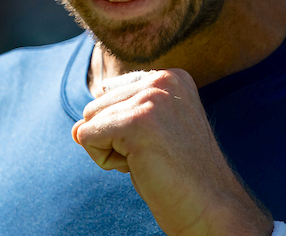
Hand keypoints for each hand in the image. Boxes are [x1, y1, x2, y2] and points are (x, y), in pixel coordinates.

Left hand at [71, 69, 272, 235]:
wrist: (209, 207)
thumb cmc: (179, 177)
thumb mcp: (150, 135)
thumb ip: (115, 119)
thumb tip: (75, 130)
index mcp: (171, 77)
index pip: (111, 95)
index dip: (125, 130)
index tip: (161, 145)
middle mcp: (163, 79)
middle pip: (96, 105)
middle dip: (115, 139)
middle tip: (154, 156)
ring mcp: (151, 98)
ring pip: (89, 121)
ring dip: (111, 150)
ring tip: (149, 161)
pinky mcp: (136, 121)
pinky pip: (86, 137)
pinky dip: (105, 160)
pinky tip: (140, 167)